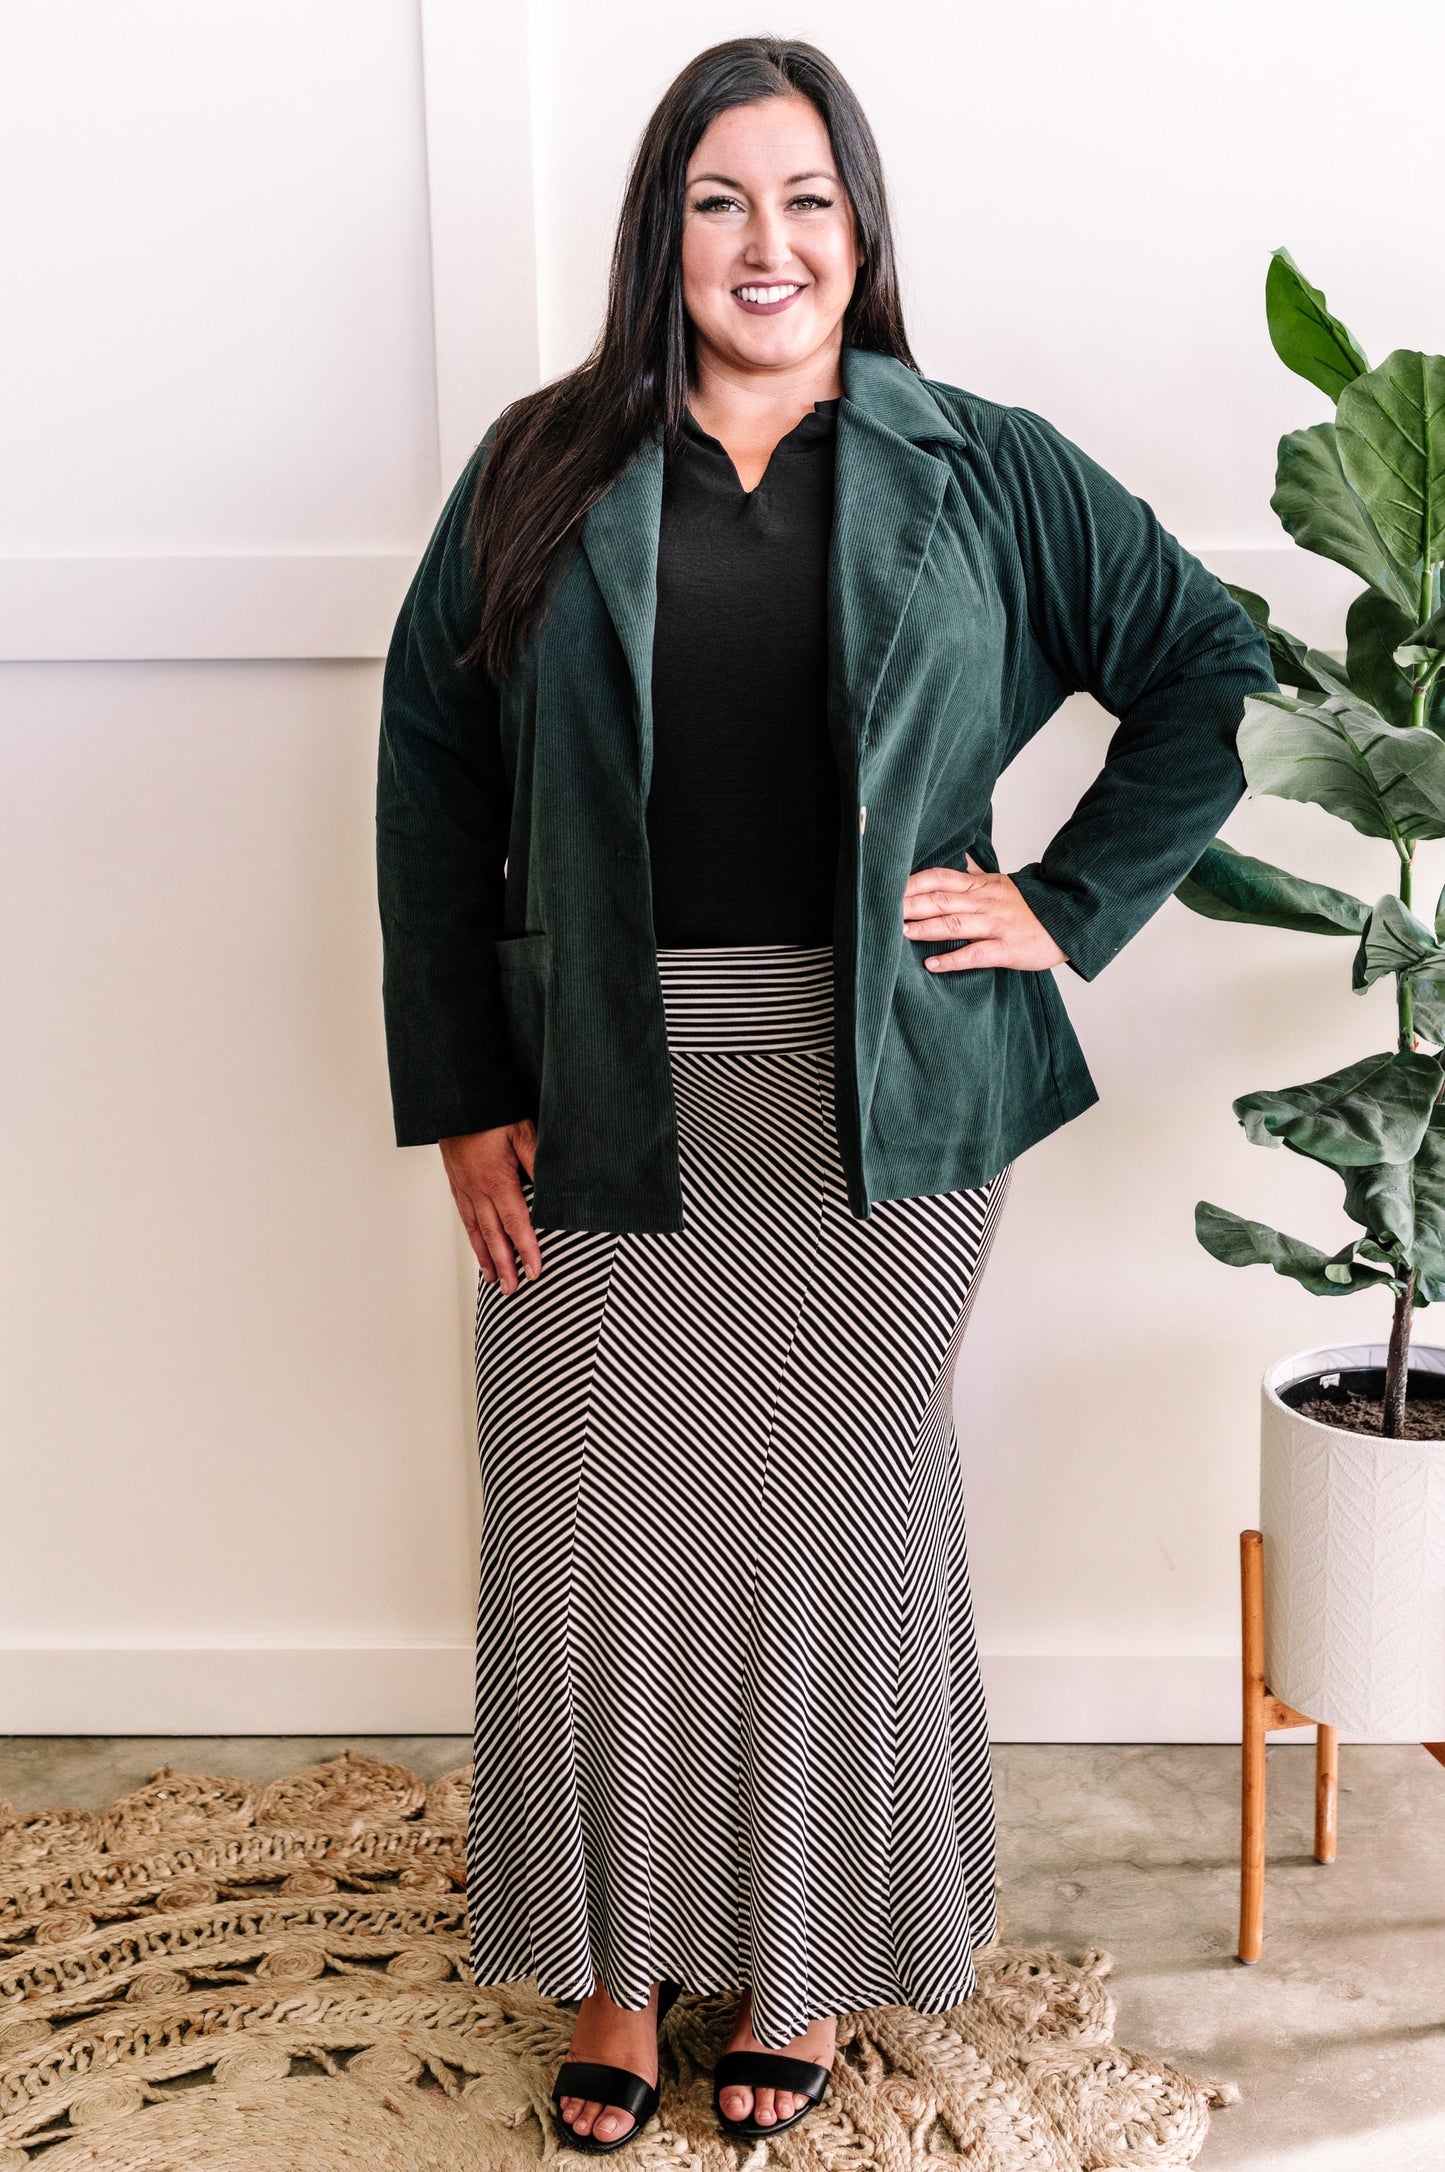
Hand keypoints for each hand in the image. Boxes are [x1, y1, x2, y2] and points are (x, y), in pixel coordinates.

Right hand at [439, 1120, 540, 1292]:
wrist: (454, 1099)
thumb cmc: (490, 1111)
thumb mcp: (522, 1131)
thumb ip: (538, 1161)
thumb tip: (554, 1189)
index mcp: (497, 1179)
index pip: (516, 1223)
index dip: (526, 1250)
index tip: (535, 1272)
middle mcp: (477, 1189)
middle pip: (493, 1236)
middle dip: (505, 1265)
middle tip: (513, 1290)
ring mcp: (464, 1188)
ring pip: (475, 1231)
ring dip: (486, 1258)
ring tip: (494, 1280)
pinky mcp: (456, 1183)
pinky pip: (465, 1217)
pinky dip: (472, 1237)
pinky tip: (478, 1247)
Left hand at [901, 856, 1068, 972]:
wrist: (1070, 920)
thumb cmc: (1032, 905)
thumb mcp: (1001, 883)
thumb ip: (975, 874)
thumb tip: (957, 857)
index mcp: (982, 886)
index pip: (941, 878)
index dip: (914, 882)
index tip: (890, 887)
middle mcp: (986, 902)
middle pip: (941, 900)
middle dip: (911, 905)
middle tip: (885, 910)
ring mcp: (996, 925)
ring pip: (955, 924)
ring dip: (925, 928)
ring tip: (901, 932)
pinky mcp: (1008, 949)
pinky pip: (976, 954)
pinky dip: (952, 960)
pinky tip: (932, 964)